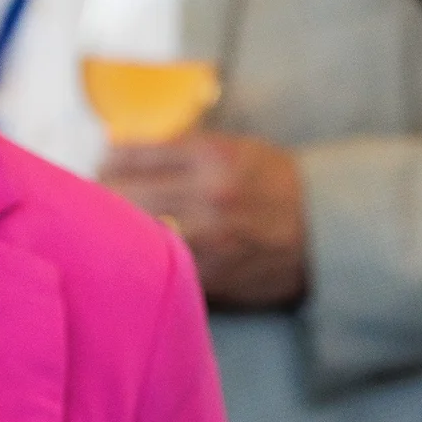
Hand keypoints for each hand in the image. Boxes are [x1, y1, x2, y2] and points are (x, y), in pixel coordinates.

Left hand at [99, 129, 308, 308]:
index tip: (103, 166)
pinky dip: (144, 259)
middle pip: (121, 195)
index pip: (130, 154)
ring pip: (133, 235)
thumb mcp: (235, 147)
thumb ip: (182, 149)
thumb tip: (118, 151)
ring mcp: (209, 238)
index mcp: (212, 155)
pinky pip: (160, 266)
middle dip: (101, 197)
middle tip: (95, 200)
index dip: (108, 161)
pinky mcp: (212, 274)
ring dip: (116, 232)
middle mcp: (208, 194)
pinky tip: (141, 255)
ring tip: (111, 230)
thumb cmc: (274, 182)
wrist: (326, 229)